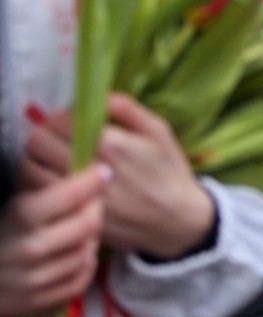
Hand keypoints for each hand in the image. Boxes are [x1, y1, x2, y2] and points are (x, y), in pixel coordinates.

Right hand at [0, 165, 104, 316]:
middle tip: (96, 201)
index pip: (69, 195)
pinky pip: (79, 281)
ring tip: (84, 229)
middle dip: (96, 210)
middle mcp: (28, 250)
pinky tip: (79, 255)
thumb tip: (75, 164)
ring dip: (91, 240)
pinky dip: (84, 267)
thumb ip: (40, 192)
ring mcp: (33, 280)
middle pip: (87, 225)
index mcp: (19, 218)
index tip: (102, 171)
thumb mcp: (10, 208)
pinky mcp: (37, 303)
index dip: (90, 181)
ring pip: (86, 254)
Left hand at [25, 94, 215, 260]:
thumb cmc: (169, 171)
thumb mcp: (159, 131)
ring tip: (54, 158)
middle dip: (44, 134)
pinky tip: (57, 180)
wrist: (176, 220)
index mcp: (111, 144)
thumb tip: (95, 96)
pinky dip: (41, 183)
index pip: (60, 121)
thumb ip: (126, 107)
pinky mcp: (72, 215)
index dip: (61, 116)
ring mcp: (78, 196)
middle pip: (38, 143)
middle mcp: (89, 169)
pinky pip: (40, 194)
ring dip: (38, 159)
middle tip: (58, 137)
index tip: (70, 120)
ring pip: (31, 170)